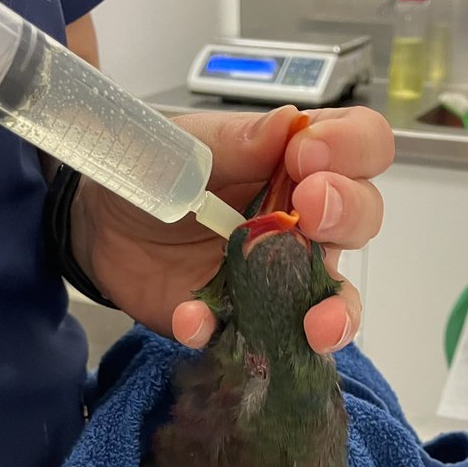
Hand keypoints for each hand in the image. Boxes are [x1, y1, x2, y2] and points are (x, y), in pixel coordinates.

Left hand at [71, 104, 393, 353]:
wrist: (104, 224)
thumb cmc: (160, 171)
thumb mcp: (190, 144)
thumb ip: (237, 140)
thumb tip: (287, 125)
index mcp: (302, 163)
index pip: (362, 146)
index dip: (351, 148)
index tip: (307, 154)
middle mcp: (307, 222)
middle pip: (363, 218)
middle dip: (346, 213)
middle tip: (308, 207)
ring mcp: (286, 278)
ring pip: (339, 300)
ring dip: (337, 313)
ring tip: (316, 324)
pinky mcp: (251, 321)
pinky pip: (260, 341)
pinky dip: (226, 333)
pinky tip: (192, 318)